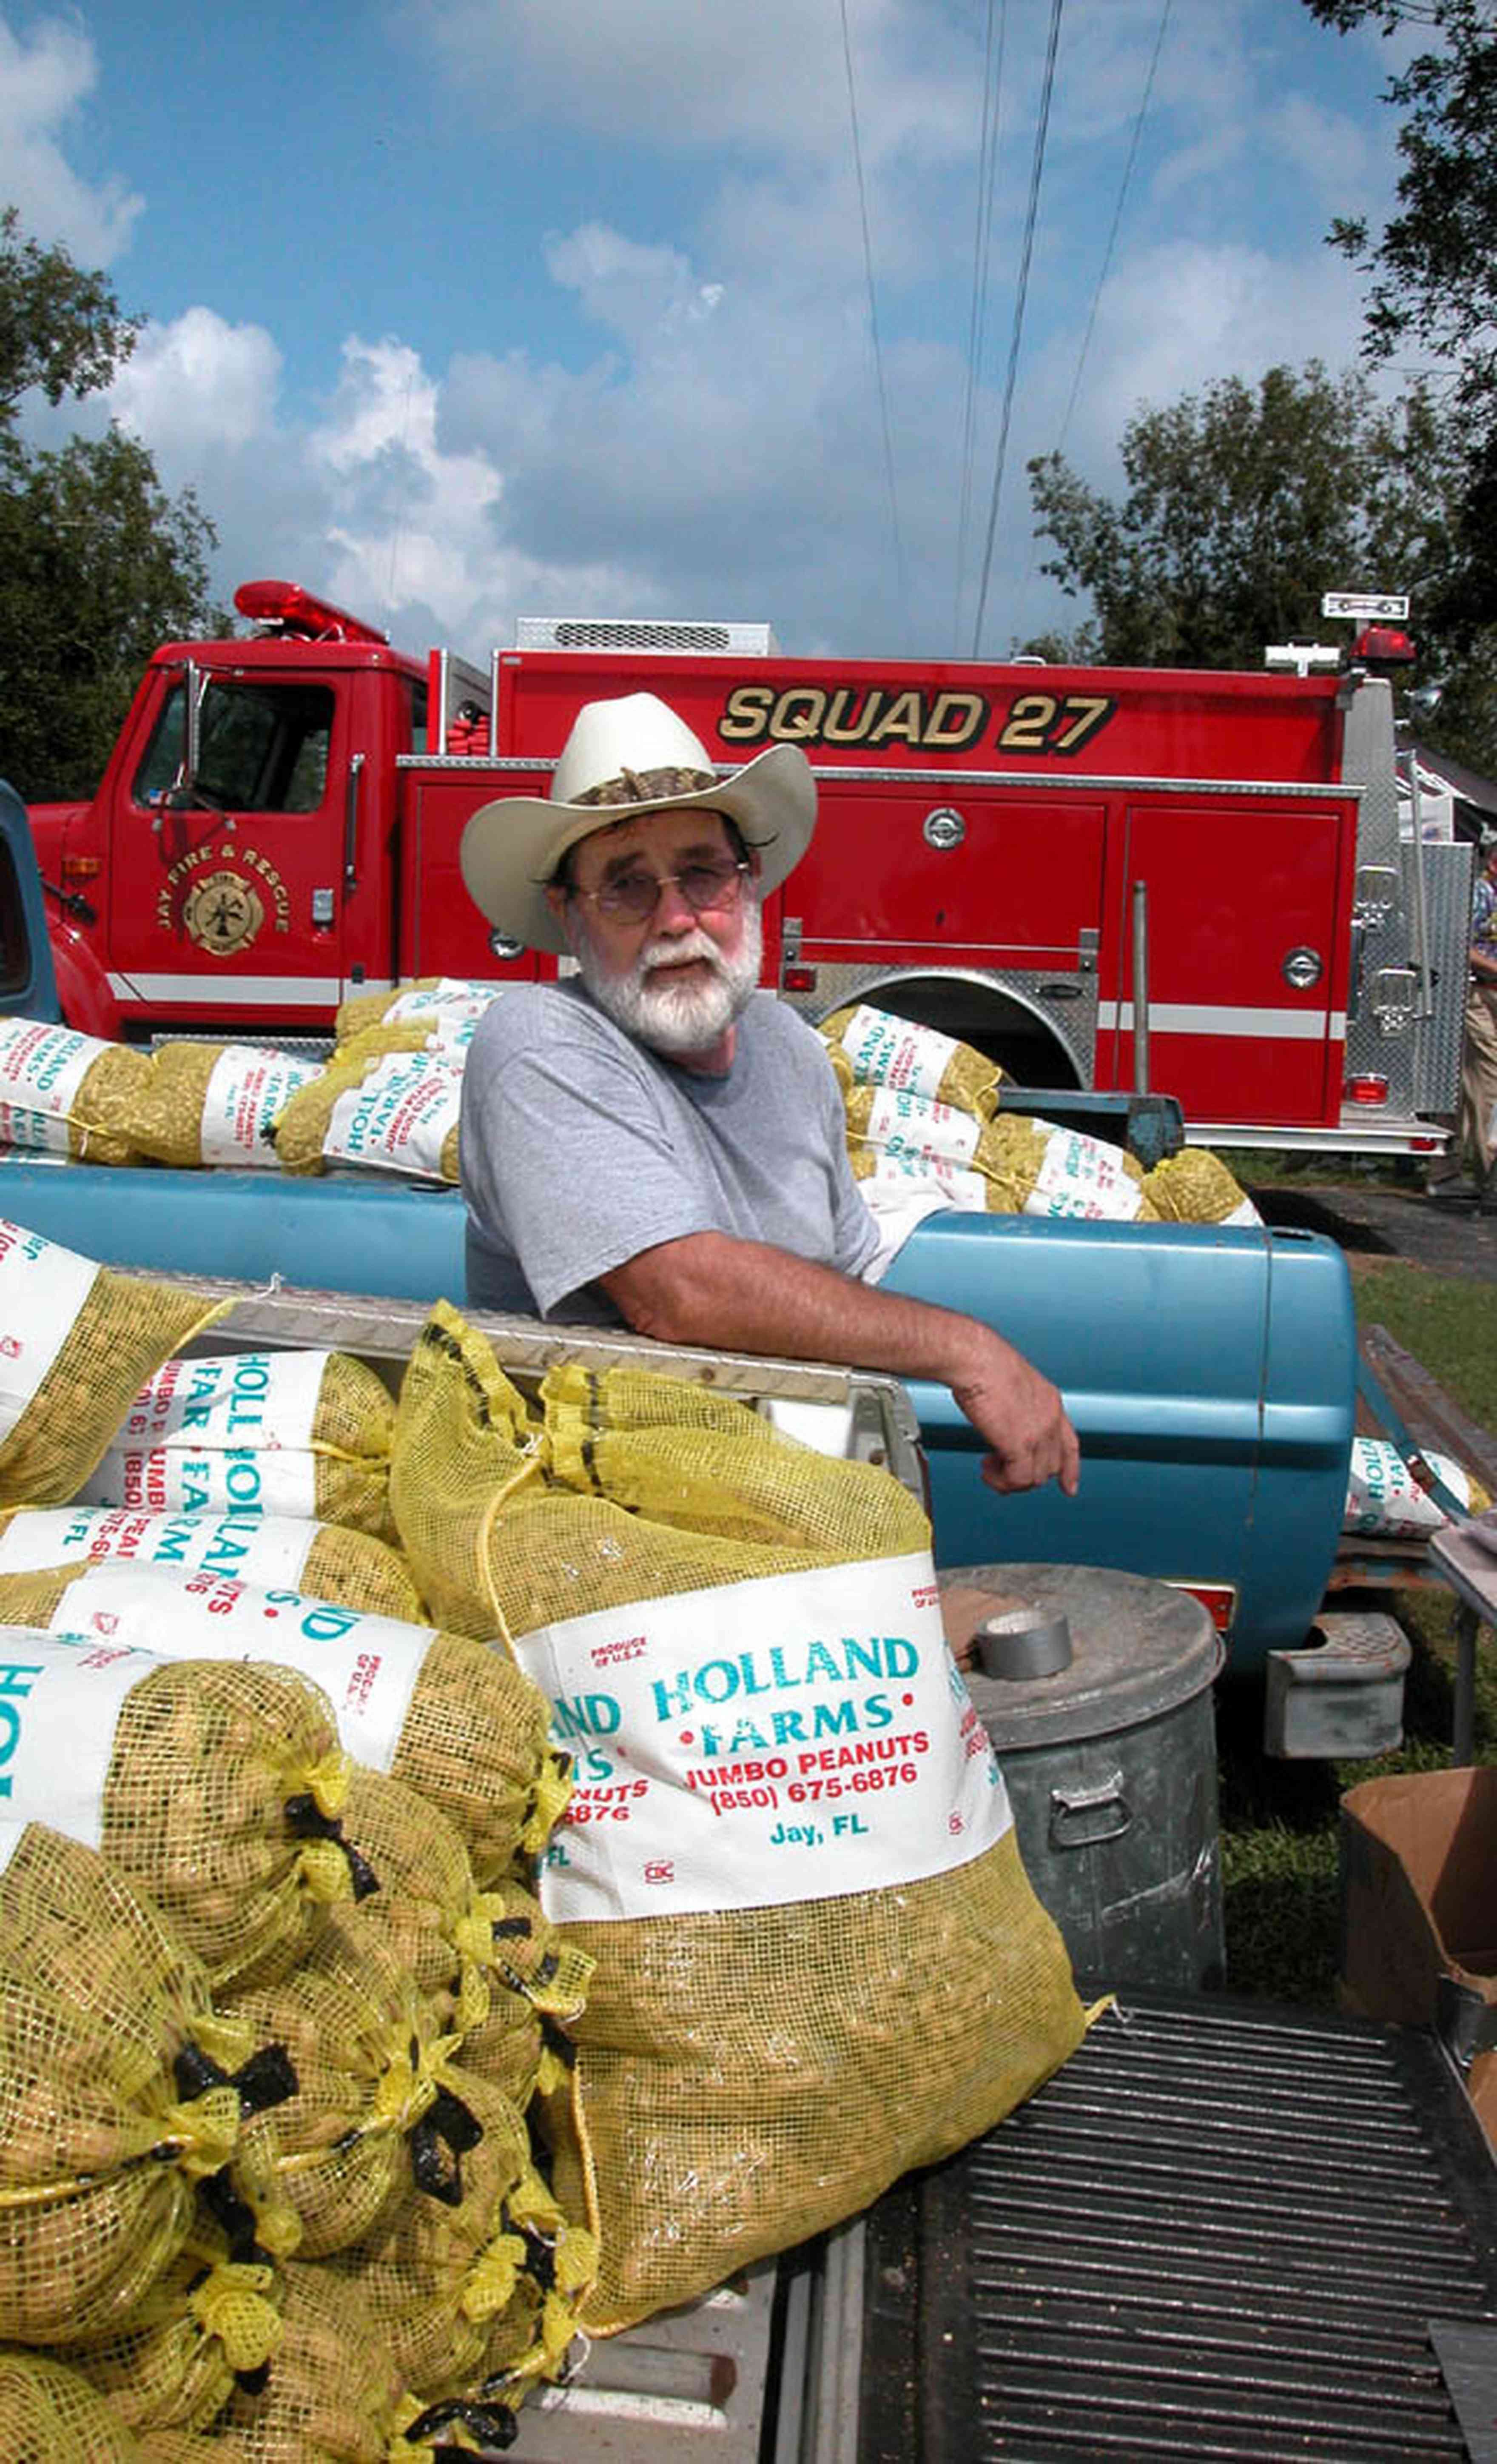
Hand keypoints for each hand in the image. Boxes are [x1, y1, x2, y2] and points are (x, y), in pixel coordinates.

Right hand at [951, 1331, 1079, 1498]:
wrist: (975, 1358)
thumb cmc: (983, 1362)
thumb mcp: (1011, 1385)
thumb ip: (1015, 1409)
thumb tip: (1002, 1423)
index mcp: (1050, 1401)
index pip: (1069, 1444)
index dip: (1070, 1469)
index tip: (1069, 1486)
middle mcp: (1050, 1419)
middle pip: (1052, 1466)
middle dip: (1027, 1475)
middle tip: (1001, 1469)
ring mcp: (1039, 1433)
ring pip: (1036, 1478)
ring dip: (1010, 1479)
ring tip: (989, 1468)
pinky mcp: (1021, 1445)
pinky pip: (1018, 1480)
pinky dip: (1001, 1481)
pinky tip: (987, 1471)